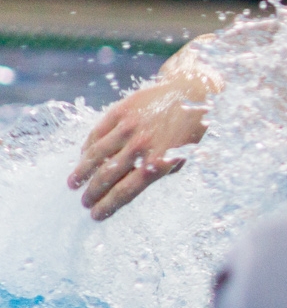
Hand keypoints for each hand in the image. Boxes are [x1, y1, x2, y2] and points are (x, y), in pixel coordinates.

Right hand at [67, 74, 213, 219]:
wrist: (191, 92)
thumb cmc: (189, 128)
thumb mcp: (181, 156)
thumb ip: (159, 172)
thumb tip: (133, 185)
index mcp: (159, 162)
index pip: (126, 191)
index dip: (108, 205)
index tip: (96, 215)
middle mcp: (142, 146)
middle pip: (107, 176)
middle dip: (92, 193)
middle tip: (84, 202)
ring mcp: (129, 127)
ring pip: (96, 155)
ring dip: (81, 172)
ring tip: (73, 183)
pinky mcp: (120, 111)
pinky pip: (97, 133)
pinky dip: (87, 148)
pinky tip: (82, 157)